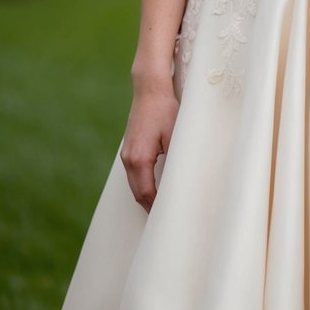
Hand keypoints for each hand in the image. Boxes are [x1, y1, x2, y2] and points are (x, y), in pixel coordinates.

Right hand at [120, 83, 179, 211]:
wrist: (150, 89)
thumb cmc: (165, 110)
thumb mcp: (176, 135)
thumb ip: (176, 160)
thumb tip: (182, 181)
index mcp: (140, 159)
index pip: (147, 194)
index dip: (157, 209)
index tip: (170, 218)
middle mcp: (128, 159)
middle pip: (138, 193)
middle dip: (150, 207)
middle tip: (166, 220)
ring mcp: (126, 154)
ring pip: (134, 184)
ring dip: (146, 196)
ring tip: (161, 208)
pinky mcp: (128, 148)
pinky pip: (133, 174)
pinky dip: (142, 184)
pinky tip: (154, 188)